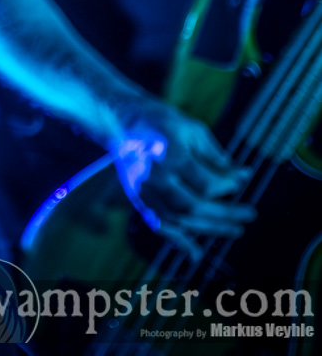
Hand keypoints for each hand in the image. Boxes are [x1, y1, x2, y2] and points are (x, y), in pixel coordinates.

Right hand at [114, 99, 253, 254]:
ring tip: (235, 229)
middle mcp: (155, 175)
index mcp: (169, 152)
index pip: (205, 182)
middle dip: (225, 214)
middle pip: (194, 205)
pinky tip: (196, 252)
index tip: (239, 183)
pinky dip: (178, 240)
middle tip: (249, 214)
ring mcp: (143, 189)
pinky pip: (159, 225)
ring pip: (179, 219)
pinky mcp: (137, 197)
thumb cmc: (162, 121)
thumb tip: (242, 176)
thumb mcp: (192, 129)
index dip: (227, 185)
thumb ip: (216, 156)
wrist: (122, 119)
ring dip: (209, 227)